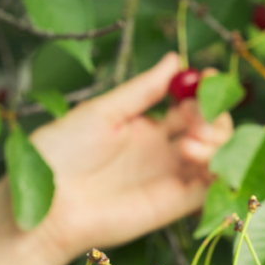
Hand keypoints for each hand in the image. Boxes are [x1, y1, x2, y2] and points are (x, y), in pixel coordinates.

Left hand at [4, 52, 232, 263]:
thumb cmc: (62, 155)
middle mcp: (163, 154)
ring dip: (217, 141)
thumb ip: (143, 90)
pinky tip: (192, 153)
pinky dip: (215, 168)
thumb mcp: (103, 111)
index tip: (207, 75)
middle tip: (196, 116)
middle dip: (213, 116)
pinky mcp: (174, 205)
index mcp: (146, 129)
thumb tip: (176, 59)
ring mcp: (171, 179)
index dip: (205, 91)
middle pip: (211, 130)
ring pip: (218, 156)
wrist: (46, 204)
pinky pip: (210, 187)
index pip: (191, 107)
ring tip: (189, 141)